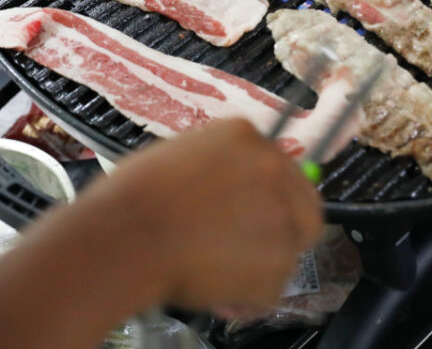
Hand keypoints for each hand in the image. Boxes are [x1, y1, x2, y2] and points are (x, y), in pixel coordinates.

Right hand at [77, 118, 323, 311]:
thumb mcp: (179, 157)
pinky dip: (248, 296)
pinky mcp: (277, 260)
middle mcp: (272, 168)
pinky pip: (272, 286)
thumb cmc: (132, 197)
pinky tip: (216, 292)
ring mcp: (280, 214)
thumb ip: (218, 168)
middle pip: (306, 208)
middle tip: (248, 251)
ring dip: (258, 267)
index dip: (267, 199)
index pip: (281, 169)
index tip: (249, 216)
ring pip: (289, 251)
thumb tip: (231, 192)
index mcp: (245, 135)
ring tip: (216, 274)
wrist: (125, 234)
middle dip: (283, 232)